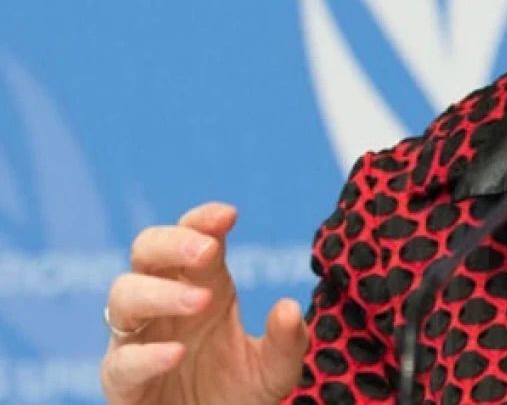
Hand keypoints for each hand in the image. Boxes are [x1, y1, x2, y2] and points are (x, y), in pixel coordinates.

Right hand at [100, 203, 308, 404]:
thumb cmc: (238, 393)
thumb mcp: (275, 370)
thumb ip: (286, 342)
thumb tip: (288, 308)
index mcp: (205, 285)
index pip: (193, 236)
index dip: (203, 220)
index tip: (229, 215)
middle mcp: (166, 304)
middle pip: (146, 250)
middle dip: (172, 241)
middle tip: (207, 251)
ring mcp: (138, 340)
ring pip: (123, 295)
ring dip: (160, 292)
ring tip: (201, 301)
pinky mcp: (123, 382)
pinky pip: (121, 362)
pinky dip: (146, 355)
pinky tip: (176, 353)